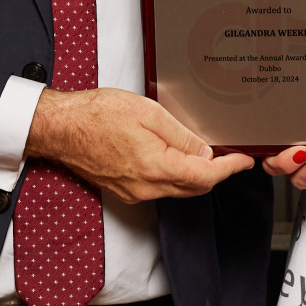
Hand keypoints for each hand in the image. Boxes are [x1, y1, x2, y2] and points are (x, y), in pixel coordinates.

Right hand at [25, 87, 252, 202]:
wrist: (61, 128)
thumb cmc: (97, 115)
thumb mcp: (148, 113)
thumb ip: (181, 136)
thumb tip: (205, 152)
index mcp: (157, 167)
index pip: (206, 176)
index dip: (230, 169)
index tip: (244, 161)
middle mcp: (147, 187)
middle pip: (195, 188)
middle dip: (216, 174)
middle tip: (230, 156)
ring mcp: (134, 192)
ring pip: (178, 190)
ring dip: (196, 176)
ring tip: (206, 154)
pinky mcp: (124, 190)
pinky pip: (159, 189)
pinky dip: (175, 178)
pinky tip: (176, 160)